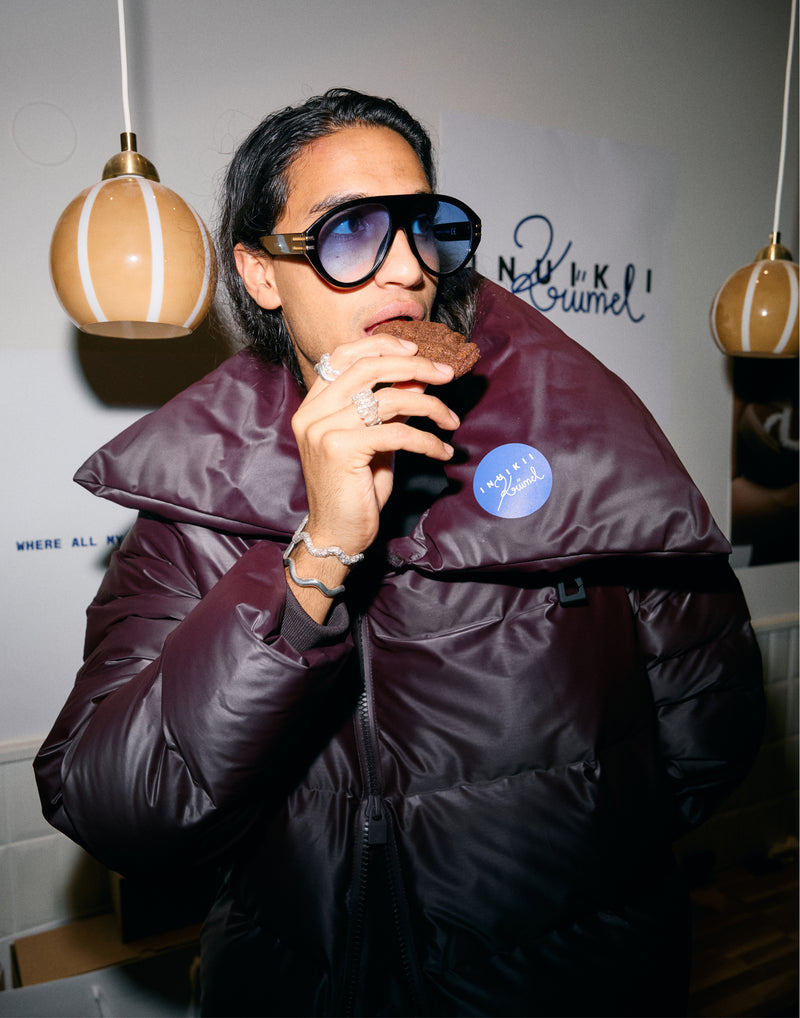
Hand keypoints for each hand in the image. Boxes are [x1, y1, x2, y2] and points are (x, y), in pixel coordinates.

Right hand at [286, 334, 458, 615]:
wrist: (336, 535)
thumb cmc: (356, 490)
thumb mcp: (375, 441)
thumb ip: (388, 409)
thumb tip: (418, 377)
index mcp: (313, 404)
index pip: (343, 355)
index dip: (381, 345)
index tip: (416, 350)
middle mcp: (312, 412)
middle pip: (369, 368)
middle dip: (415, 366)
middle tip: (447, 374)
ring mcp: (323, 429)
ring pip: (389, 398)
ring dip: (430, 406)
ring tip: (451, 420)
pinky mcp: (340, 449)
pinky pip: (397, 432)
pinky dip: (427, 439)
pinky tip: (442, 451)